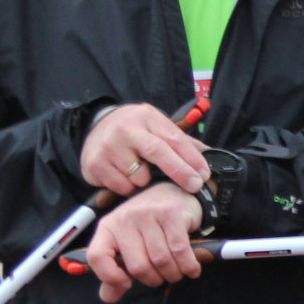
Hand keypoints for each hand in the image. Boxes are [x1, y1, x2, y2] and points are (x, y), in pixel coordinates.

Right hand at [80, 103, 209, 199]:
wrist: (95, 126)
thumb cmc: (133, 130)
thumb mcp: (156, 126)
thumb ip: (180, 141)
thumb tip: (209, 155)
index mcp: (147, 117)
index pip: (174, 138)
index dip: (192, 158)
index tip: (204, 174)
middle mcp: (127, 129)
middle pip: (158, 153)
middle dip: (180, 172)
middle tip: (194, 186)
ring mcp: (109, 146)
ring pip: (139, 176)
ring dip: (147, 182)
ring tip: (143, 173)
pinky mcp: (96, 164)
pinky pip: (122, 186)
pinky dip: (129, 187)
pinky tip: (125, 176)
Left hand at [84, 184, 204, 303]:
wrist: (173, 192)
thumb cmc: (148, 225)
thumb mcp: (127, 244)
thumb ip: (116, 271)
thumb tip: (108, 297)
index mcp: (107, 228)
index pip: (97, 256)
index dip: (110, 277)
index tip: (127, 283)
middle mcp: (124, 219)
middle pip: (138, 266)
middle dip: (154, 280)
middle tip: (161, 277)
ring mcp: (147, 214)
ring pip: (161, 260)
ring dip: (173, 274)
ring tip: (176, 272)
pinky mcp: (171, 213)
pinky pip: (180, 251)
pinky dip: (188, 266)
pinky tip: (192, 269)